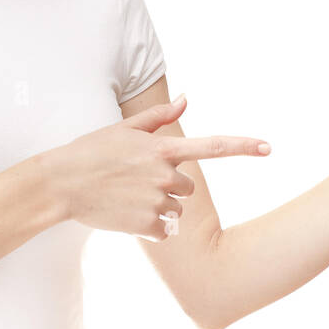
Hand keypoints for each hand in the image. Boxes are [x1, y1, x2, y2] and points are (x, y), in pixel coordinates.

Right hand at [45, 95, 270, 240]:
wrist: (60, 184)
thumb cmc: (90, 152)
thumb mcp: (124, 128)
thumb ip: (160, 117)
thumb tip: (187, 98)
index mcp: (161, 148)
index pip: (213, 147)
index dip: (243, 147)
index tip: (268, 147)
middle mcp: (164, 175)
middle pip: (188, 187)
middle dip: (168, 186)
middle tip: (135, 181)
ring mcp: (156, 202)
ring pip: (176, 211)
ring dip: (158, 208)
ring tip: (126, 198)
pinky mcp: (147, 226)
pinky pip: (164, 230)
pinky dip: (150, 227)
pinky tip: (126, 215)